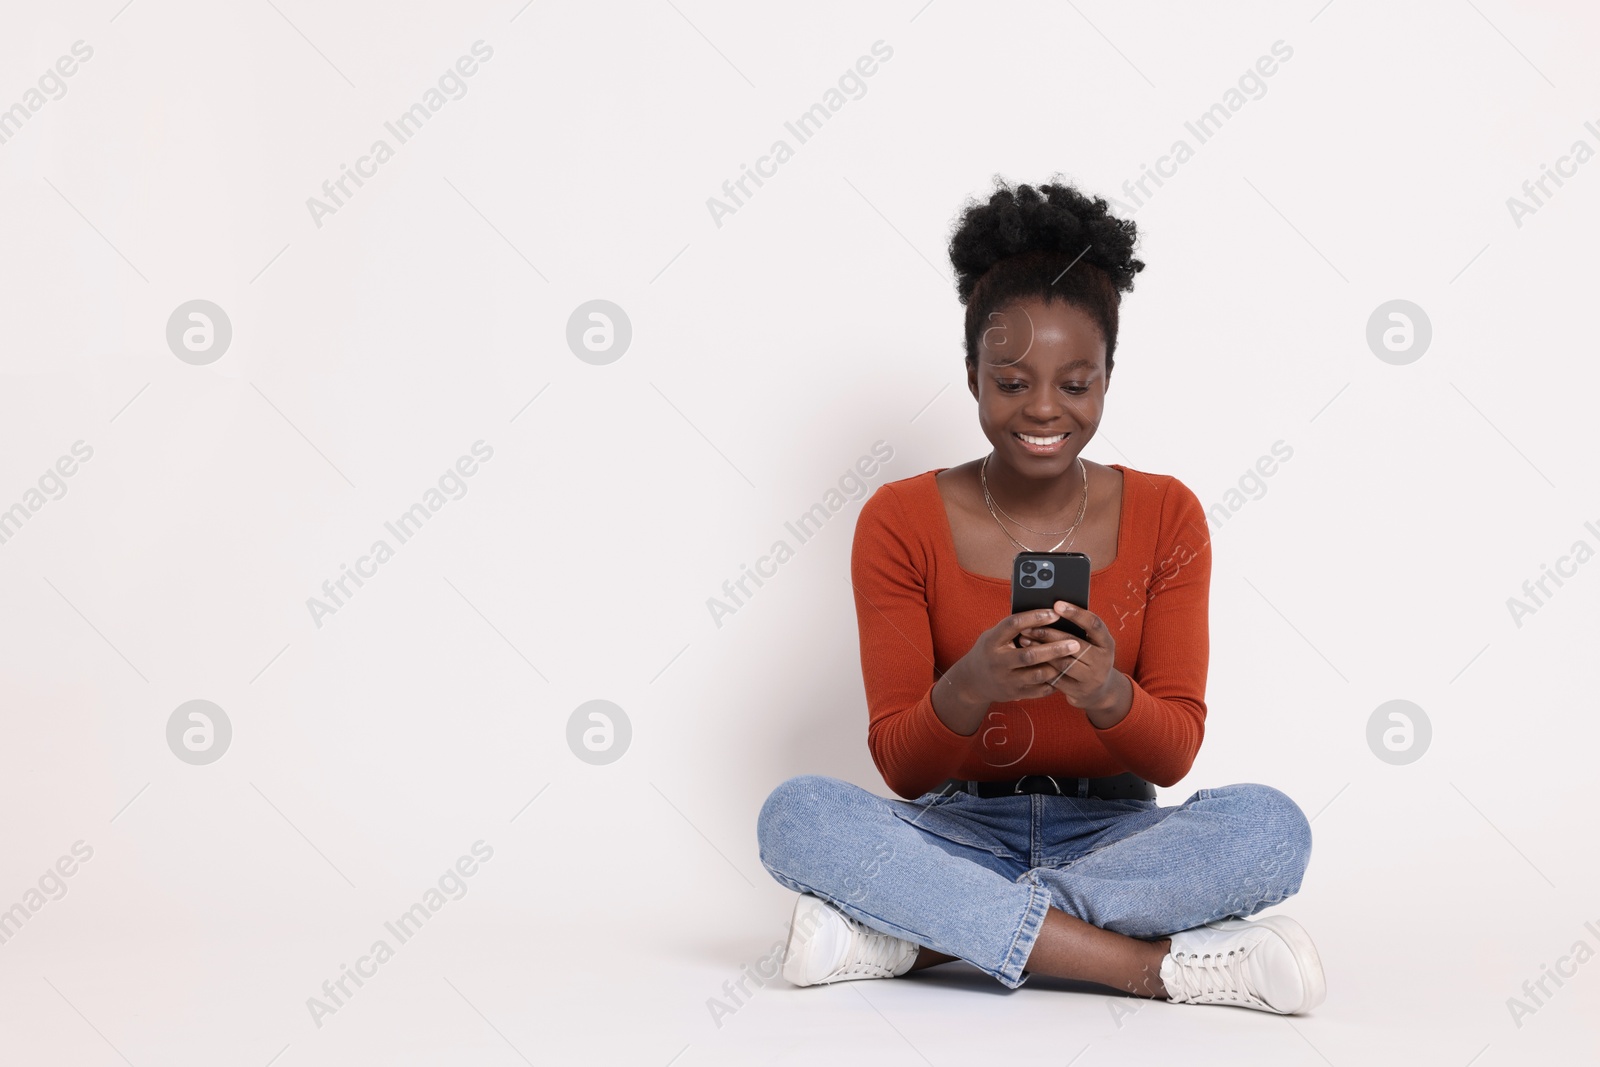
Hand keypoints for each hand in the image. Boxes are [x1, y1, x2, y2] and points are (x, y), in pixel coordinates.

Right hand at [949, 608, 1085, 707]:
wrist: (973, 681)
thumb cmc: (990, 651)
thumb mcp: (994, 635)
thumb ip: (1013, 628)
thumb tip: (1043, 612)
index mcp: (992, 641)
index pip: (1013, 625)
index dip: (1035, 617)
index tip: (1055, 613)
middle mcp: (997, 661)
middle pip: (1029, 655)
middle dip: (1054, 649)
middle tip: (1075, 643)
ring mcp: (1006, 680)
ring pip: (1037, 675)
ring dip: (1057, 666)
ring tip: (1072, 660)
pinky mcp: (1014, 694)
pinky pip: (1039, 690)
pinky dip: (1053, 682)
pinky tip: (1063, 674)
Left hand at [1017, 599, 1124, 716]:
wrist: (1099, 692)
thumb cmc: (1090, 659)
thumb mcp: (1093, 644)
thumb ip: (1079, 630)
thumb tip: (1051, 609)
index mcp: (1107, 643)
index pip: (1094, 624)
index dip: (1076, 613)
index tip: (1057, 604)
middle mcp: (1102, 660)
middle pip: (1073, 643)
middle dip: (1048, 633)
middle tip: (1028, 626)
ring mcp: (1091, 678)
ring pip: (1062, 662)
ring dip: (1040, 650)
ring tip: (1024, 640)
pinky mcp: (1078, 691)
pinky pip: (1056, 678)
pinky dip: (1040, 667)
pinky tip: (1027, 659)